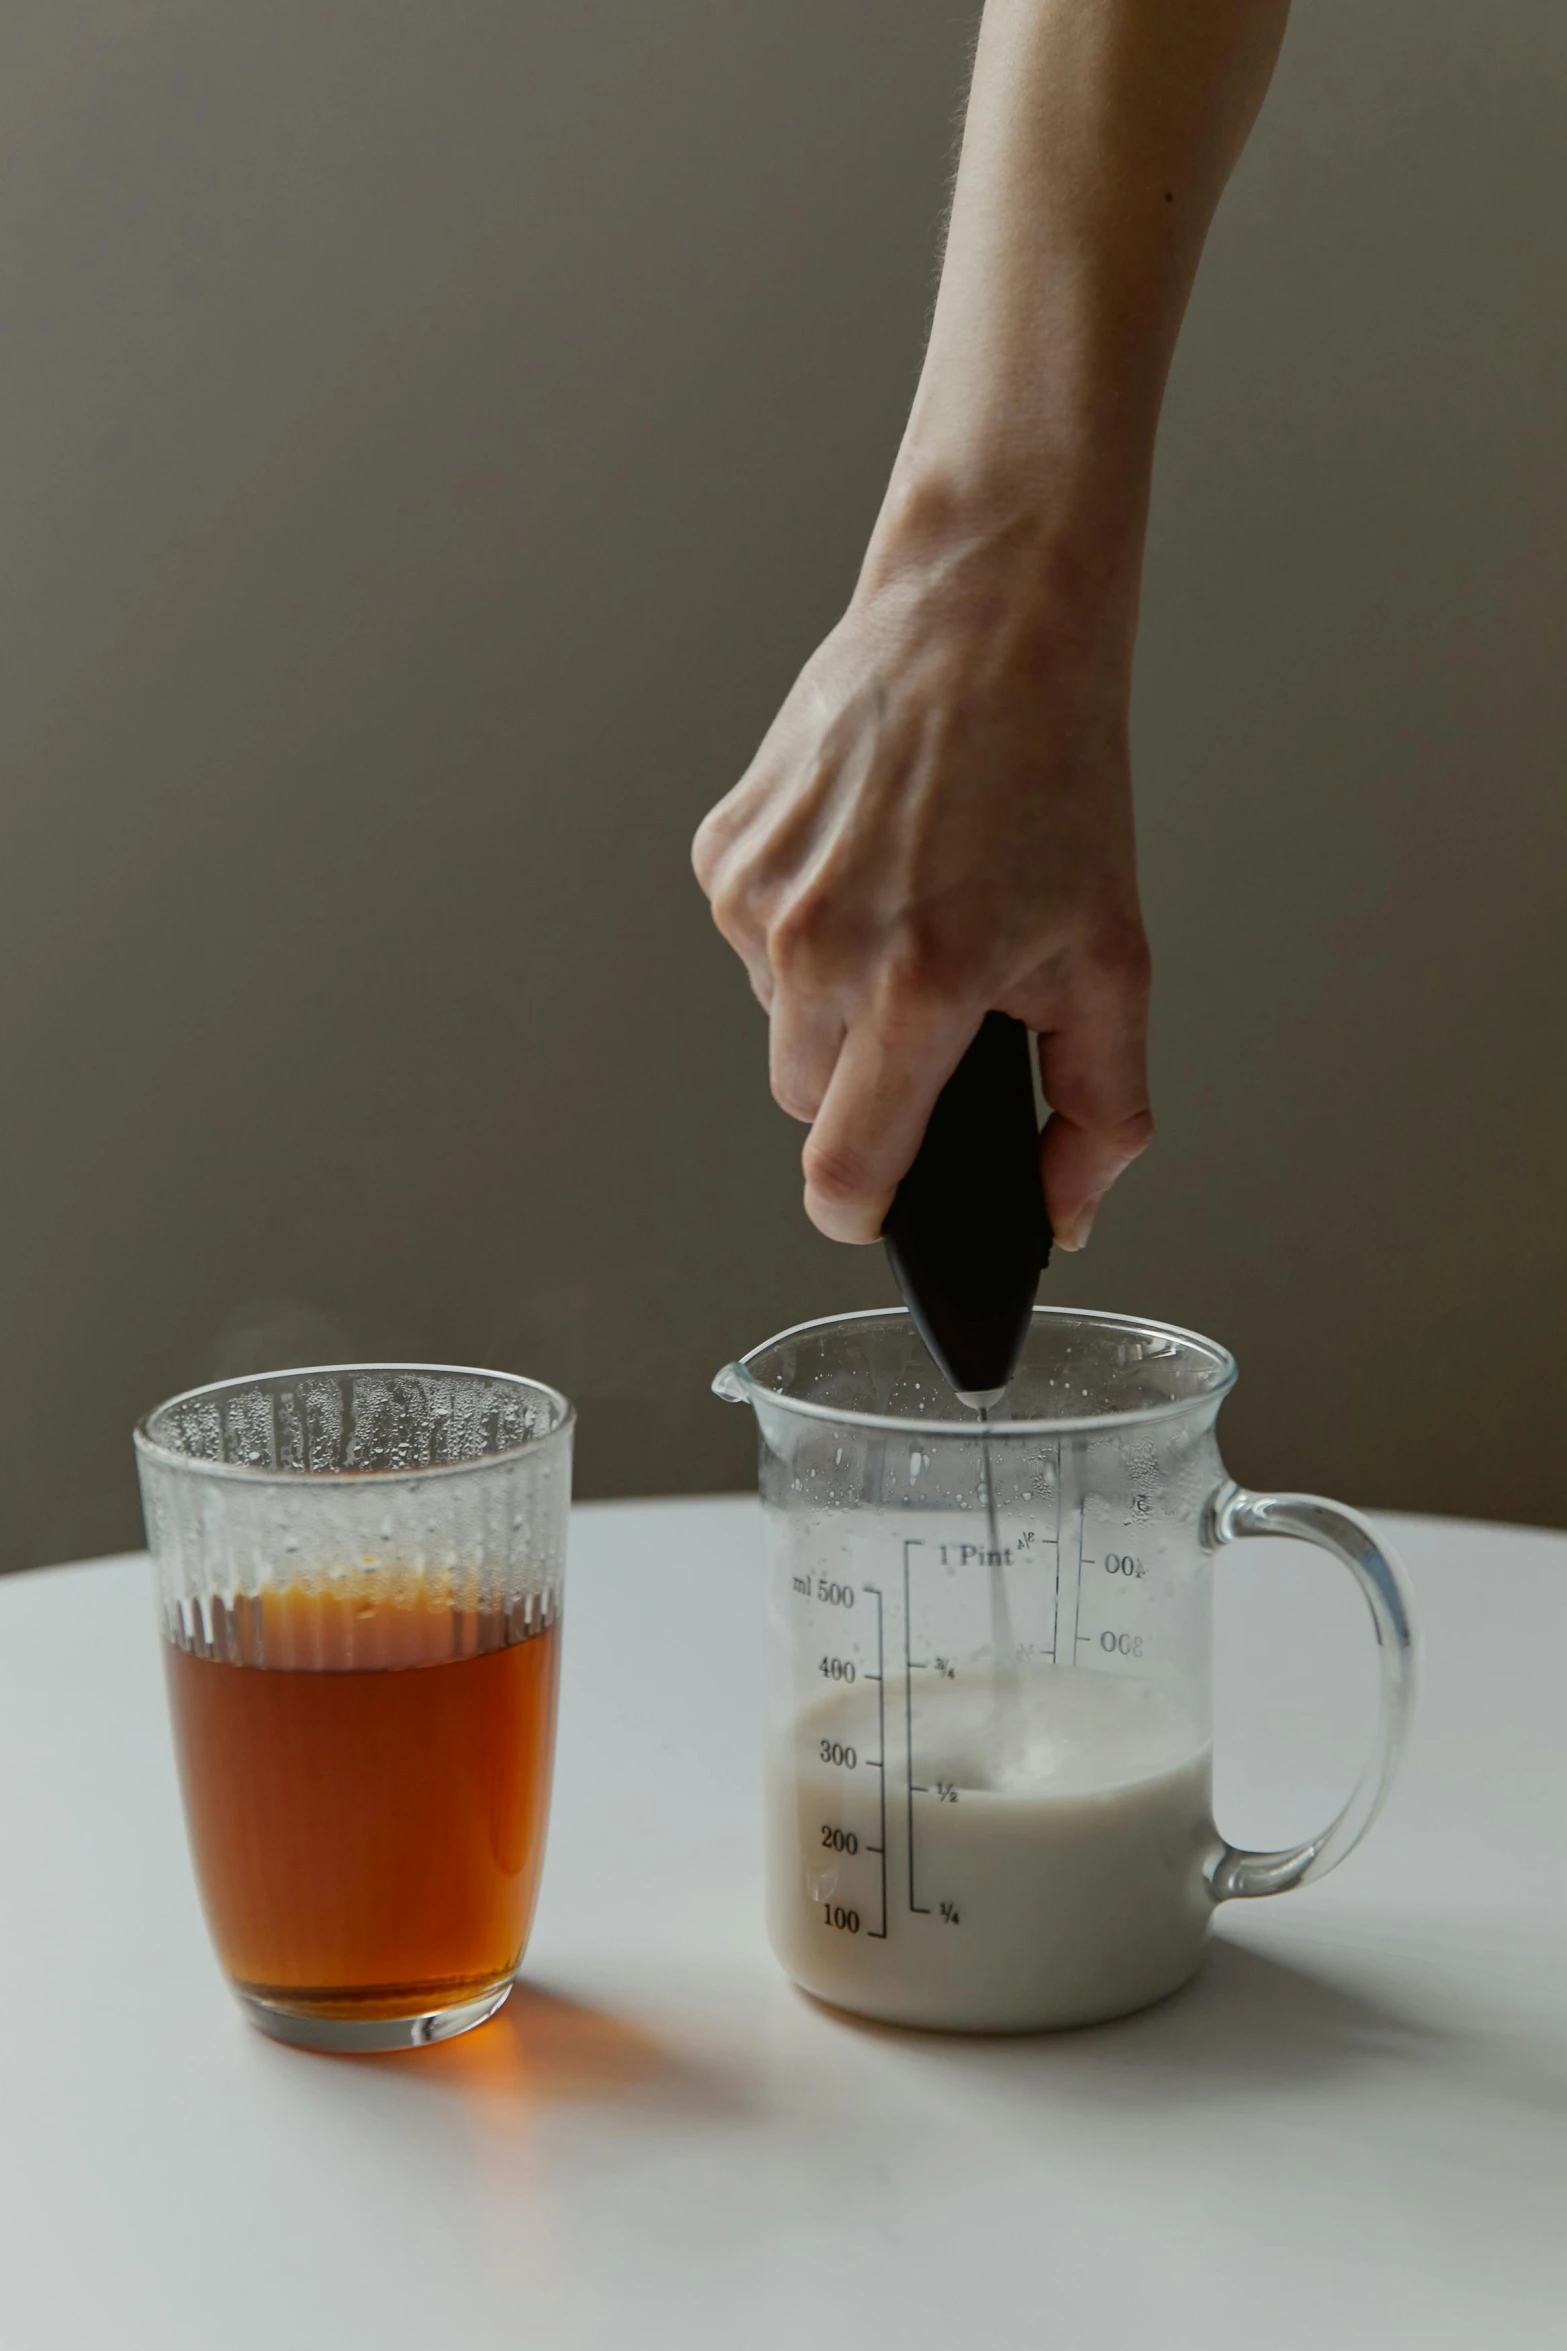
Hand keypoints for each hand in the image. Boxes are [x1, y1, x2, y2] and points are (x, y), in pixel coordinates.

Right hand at [692, 481, 1153, 1246]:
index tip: (882, 1211)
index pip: (840, 1173)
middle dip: (871, 1084)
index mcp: (917, 985)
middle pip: (811, 1105)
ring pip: (780, 1026)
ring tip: (909, 910)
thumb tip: (1067, 1212)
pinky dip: (803, 934)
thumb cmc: (1054, 775)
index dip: (862, 1213)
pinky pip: (751, 949)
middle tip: (941, 1000)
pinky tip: (864, 867)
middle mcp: (817, 947)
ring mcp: (757, 898)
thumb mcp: (1113, 956)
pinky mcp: (723, 852)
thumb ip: (1101, 1110)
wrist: (984, 622)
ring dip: (835, 1005)